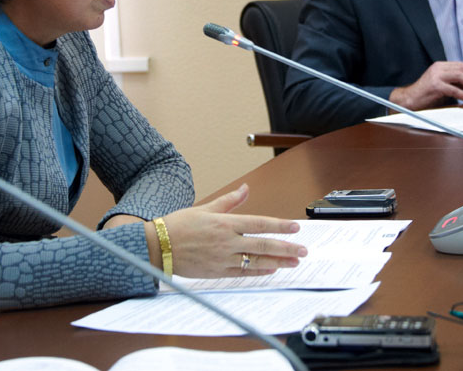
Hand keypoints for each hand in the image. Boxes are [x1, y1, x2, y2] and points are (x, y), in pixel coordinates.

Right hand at [156, 184, 305, 277]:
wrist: (159, 245)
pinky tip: (271, 270)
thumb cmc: (180, 225)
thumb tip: (245, 188)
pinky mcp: (217, 271)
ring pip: (256, 261)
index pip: (259, 223)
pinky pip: (243, 272)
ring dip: (277, 262)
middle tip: (303, 250)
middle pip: (263, 244)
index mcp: (225, 223)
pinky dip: (258, 271)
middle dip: (286, 248)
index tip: (295, 228)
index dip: (280, 226)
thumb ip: (229, 200)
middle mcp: (227, 241)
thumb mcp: (206, 208)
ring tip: (294, 262)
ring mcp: (223, 258)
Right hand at [389, 61, 462, 110]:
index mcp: (439, 65)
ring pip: (460, 76)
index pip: (461, 65)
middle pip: (462, 69)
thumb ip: (454, 82)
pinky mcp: (435, 86)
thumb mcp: (442, 84)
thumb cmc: (425, 93)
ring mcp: (436, 76)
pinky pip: (455, 90)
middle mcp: (438, 68)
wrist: (409, 99)